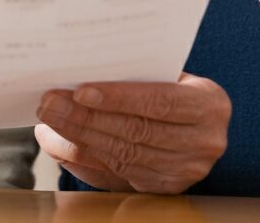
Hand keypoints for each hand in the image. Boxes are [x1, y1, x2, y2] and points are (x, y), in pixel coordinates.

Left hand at [34, 74, 229, 193]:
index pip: (160, 100)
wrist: (198, 119)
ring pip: (124, 156)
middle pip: (137, 131)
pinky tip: (61, 144)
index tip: (81, 90)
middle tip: (50, 103)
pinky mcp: (167, 189)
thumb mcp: (168, 71)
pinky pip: (119, 175)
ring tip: (49, 120)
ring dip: (79, 138)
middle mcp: (204, 142)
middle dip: (87, 117)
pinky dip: (86, 159)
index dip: (120, 97)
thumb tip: (80, 75)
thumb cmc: (175, 83)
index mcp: (210, 104)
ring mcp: (187, 171)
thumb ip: (136, 73)